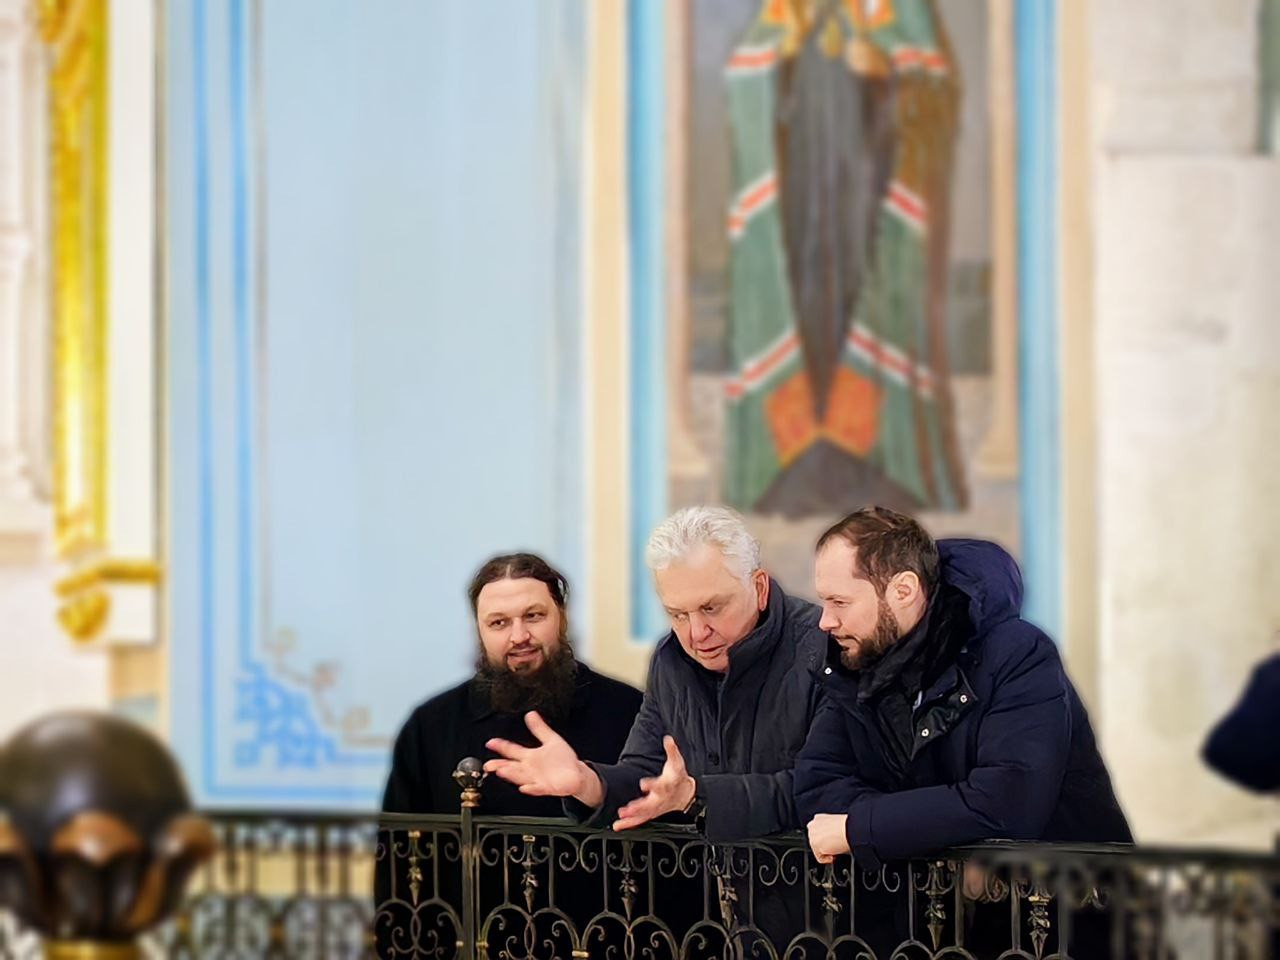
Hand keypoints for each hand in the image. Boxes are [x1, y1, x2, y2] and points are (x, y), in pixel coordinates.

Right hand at [484, 711, 602, 804]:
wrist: (576, 774)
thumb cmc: (563, 759)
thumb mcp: (551, 740)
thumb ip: (540, 728)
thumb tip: (531, 714)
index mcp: (530, 756)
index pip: (512, 750)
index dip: (501, 746)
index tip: (491, 742)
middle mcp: (531, 768)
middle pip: (512, 766)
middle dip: (499, 765)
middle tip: (489, 764)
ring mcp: (537, 778)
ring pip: (521, 777)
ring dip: (512, 774)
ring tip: (502, 771)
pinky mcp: (547, 787)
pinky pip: (537, 789)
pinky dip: (531, 788)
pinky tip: (525, 787)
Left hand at [612, 736, 696, 830]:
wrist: (687, 794)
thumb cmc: (679, 777)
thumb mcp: (677, 762)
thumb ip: (672, 750)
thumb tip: (668, 739)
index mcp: (667, 785)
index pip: (660, 785)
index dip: (652, 785)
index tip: (643, 784)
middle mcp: (661, 798)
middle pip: (650, 804)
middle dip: (639, 807)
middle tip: (628, 809)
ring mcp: (656, 807)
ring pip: (644, 814)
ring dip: (632, 817)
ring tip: (620, 818)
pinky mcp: (652, 812)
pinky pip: (641, 819)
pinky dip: (630, 823)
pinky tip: (619, 825)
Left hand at [806, 813, 849, 863]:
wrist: (850, 829)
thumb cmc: (847, 826)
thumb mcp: (835, 824)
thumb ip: (828, 829)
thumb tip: (830, 838)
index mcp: (818, 818)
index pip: (816, 831)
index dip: (825, 838)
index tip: (831, 842)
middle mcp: (812, 826)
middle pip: (815, 841)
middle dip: (824, 845)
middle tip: (834, 847)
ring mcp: (812, 836)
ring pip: (816, 849)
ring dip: (826, 852)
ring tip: (836, 850)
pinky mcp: (814, 845)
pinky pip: (819, 858)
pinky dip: (827, 859)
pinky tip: (834, 855)